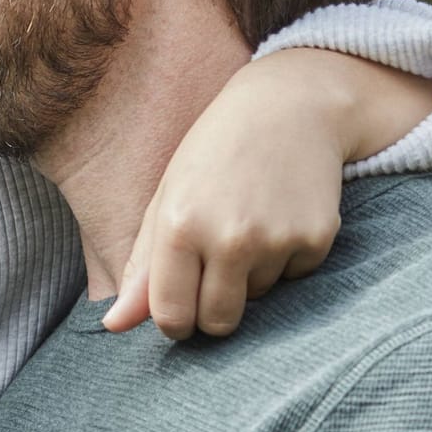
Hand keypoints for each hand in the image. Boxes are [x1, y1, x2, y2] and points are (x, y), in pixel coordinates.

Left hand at [103, 49, 377, 338]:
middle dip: (212, 310)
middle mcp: (228, 237)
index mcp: (180, 225)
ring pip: (257, 298)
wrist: (288, 106)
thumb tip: (115, 325)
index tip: (179, 311)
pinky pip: (293, 277)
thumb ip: (143, 266)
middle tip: (213, 268)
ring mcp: (276, 240)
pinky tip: (279, 214)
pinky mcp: (316, 239)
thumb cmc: (214, 152)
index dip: (175, 323)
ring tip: (248, 220)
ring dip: (250, 275)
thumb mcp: (167, 197)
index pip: (172, 316)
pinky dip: (285, 258)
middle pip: (218, 322)